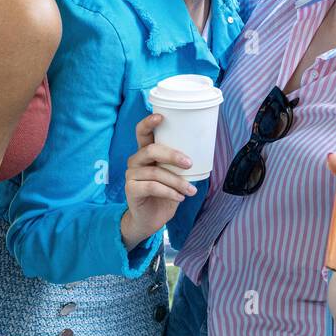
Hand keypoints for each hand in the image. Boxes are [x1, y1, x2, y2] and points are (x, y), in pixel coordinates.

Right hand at [121, 113, 197, 248]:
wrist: (150, 219)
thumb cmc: (165, 193)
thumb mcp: (175, 175)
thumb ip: (180, 163)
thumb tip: (204, 151)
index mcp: (146, 152)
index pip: (142, 132)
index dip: (148, 122)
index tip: (161, 116)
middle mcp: (136, 160)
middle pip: (151, 150)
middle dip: (172, 155)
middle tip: (189, 164)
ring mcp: (131, 174)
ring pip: (155, 172)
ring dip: (177, 181)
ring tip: (191, 190)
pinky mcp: (131, 189)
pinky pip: (152, 187)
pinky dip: (170, 192)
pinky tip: (180, 197)